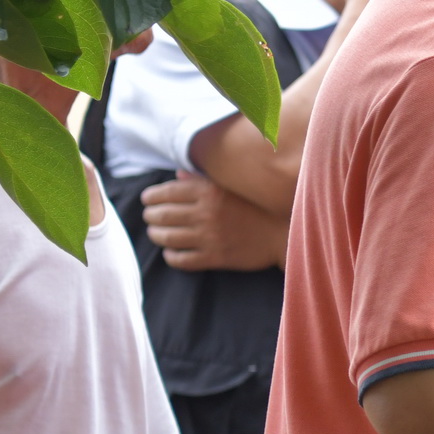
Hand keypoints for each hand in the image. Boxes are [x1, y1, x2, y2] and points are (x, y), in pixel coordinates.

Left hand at [143, 173, 289, 270]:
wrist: (285, 232)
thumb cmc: (259, 205)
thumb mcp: (232, 184)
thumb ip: (203, 178)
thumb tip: (177, 174)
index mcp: (210, 190)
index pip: (166, 192)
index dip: (151, 196)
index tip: (148, 199)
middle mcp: (206, 213)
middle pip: (162, 215)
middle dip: (150, 216)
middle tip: (150, 216)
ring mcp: (210, 237)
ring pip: (167, 237)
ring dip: (156, 235)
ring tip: (156, 233)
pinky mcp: (215, 257)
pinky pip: (181, 259)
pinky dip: (170, 255)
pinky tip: (171, 251)